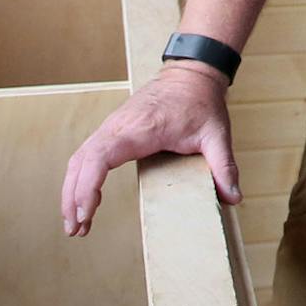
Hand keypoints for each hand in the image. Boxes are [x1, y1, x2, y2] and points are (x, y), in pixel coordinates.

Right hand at [60, 62, 242, 236]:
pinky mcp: (113, 129)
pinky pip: (87, 154)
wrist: (191, 74)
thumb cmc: (201, 103)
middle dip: (73, 198)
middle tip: (75, 231)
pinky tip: (81, 199)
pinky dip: (79, 177)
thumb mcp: (216, 134)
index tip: (86, 214)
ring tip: (74, 224)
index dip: (88, 187)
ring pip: (79, 158)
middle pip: (81, 162)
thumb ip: (224, 166)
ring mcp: (112, 126)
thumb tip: (234, 198)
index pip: (100, 157)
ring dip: (71, 190)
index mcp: (139, 129)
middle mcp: (118, 126)